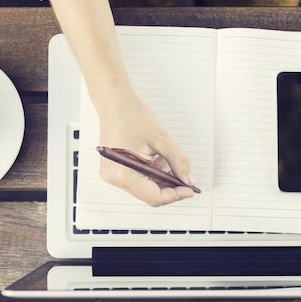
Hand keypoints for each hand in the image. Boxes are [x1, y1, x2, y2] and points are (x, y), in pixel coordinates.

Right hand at [95, 87, 196, 206]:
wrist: (114, 103)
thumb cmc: (133, 117)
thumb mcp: (163, 140)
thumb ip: (179, 162)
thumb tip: (188, 180)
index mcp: (125, 173)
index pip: (154, 197)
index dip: (174, 195)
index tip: (188, 189)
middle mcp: (115, 178)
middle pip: (148, 195)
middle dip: (168, 188)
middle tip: (184, 179)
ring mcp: (111, 175)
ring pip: (142, 189)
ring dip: (159, 181)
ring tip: (168, 164)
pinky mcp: (112, 169)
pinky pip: (134, 180)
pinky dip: (148, 176)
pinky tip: (156, 162)